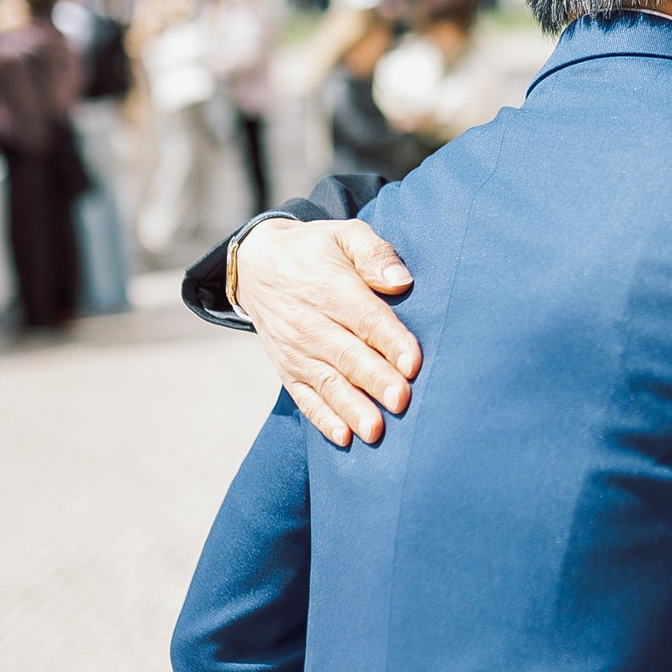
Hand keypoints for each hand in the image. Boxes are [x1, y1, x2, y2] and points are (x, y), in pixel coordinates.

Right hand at [234, 218, 420, 445]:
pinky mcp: (287, 370)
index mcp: (331, 288)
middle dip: (375, 380)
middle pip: (348, 355)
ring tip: (375, 431)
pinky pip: (305, 397)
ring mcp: (297, 350)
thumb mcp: (345, 234)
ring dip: (353, 407)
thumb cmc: (317, 251)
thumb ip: (374, 253)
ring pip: (328, 382)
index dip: (390, 340)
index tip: (413, 362)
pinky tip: (344, 437)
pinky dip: (323, 418)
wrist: (258, 266)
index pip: (365, 318)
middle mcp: (311, 323)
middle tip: (401, 401)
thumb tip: (401, 281)